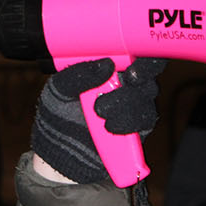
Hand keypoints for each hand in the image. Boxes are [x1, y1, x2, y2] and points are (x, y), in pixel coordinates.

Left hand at [30, 58, 164, 183]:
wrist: (58, 154)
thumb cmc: (57, 114)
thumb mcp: (59, 89)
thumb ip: (79, 74)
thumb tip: (106, 64)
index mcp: (107, 66)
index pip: (132, 51)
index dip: (140, 52)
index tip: (132, 60)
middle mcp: (124, 82)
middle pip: (148, 71)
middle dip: (142, 73)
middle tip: (129, 78)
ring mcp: (133, 104)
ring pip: (147, 94)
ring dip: (125, 101)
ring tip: (99, 111)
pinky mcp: (138, 127)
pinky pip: (146, 119)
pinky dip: (128, 122)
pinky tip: (109, 127)